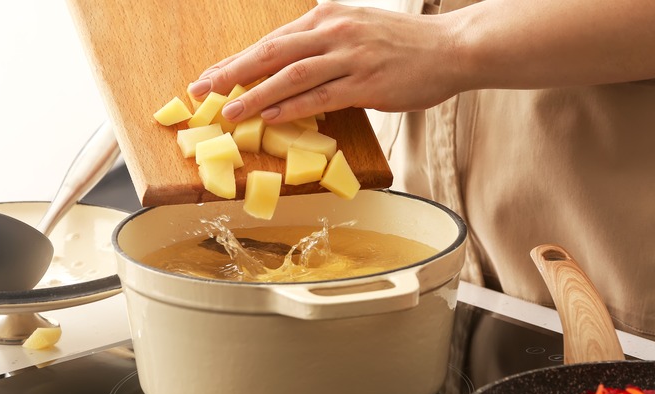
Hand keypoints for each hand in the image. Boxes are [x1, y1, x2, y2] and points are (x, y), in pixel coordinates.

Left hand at [187, 2, 462, 123]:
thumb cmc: (404, 44)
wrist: (451, 48)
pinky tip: (269, 116)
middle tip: (203, 89)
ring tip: (228, 111)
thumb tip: (291, 68)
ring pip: (290, 75)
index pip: (273, 41)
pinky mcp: (365, 83)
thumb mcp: (358, 29)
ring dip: (254, 94)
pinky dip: (291, 107)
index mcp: (327, 17)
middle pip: (272, 52)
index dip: (237, 59)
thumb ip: (324, 44)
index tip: (211, 75)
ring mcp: (350, 56)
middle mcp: (334, 31)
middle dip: (232, 72)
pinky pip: (320, 97)